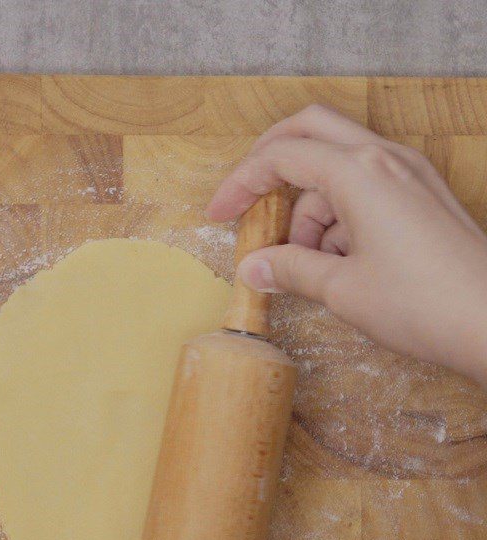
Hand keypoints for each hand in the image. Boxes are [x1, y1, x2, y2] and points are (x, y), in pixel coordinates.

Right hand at [207, 104, 486, 384]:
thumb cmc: (423, 304)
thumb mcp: (341, 288)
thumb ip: (290, 270)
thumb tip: (253, 268)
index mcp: (360, 173)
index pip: (282, 157)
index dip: (241, 183)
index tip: (219, 214)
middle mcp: (386, 160)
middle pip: (311, 131)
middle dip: (271, 162)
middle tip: (248, 200)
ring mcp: (409, 175)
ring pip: (338, 168)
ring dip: (310, 209)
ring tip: (306, 266)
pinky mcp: (421, 197)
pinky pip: (366, 189)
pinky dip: (340, 218)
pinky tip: (337, 265)